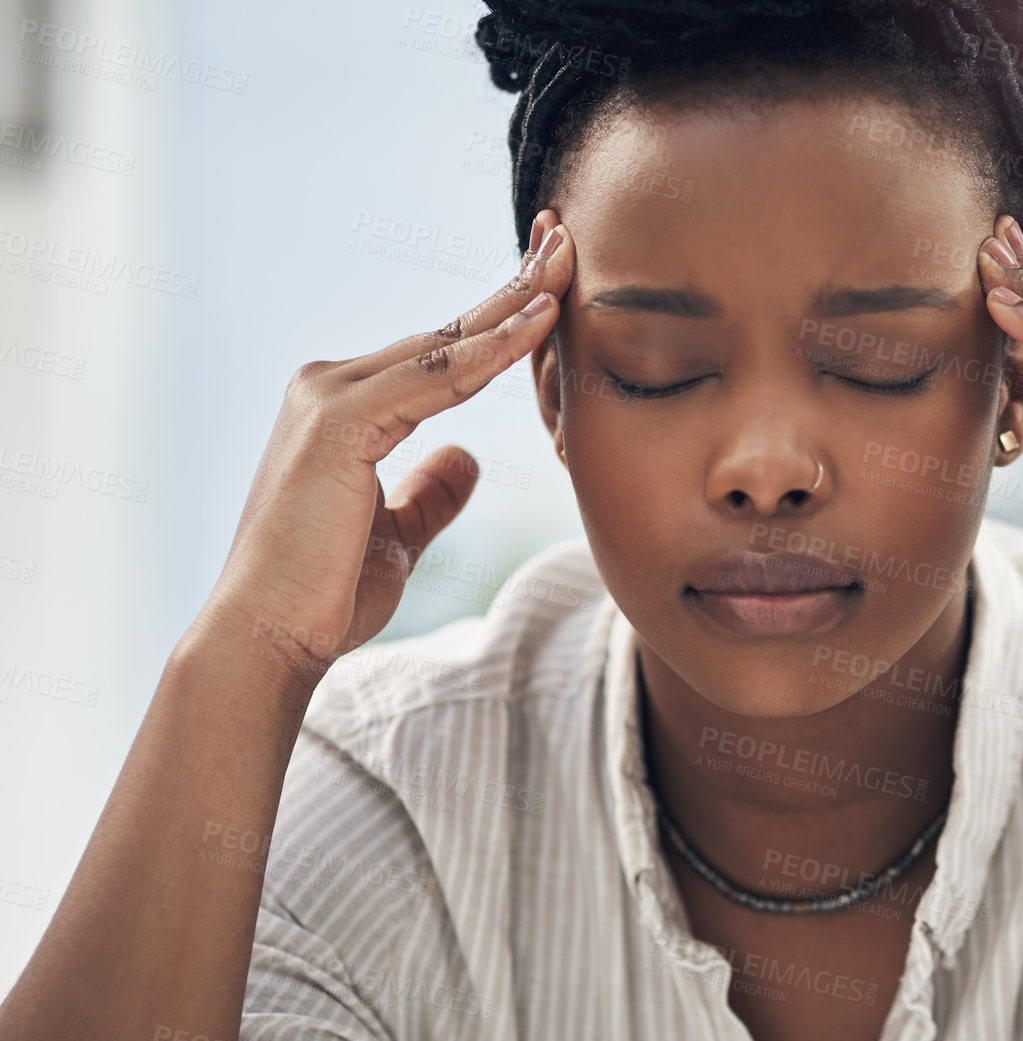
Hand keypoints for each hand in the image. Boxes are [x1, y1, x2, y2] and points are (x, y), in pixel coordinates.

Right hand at [197, 210, 574, 683]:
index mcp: (344, 408)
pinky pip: (436, 379)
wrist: (270, 636)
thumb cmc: (326, 594)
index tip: (552, 285)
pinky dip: (491, 351)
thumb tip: (467, 458)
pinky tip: (538, 323)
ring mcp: (330, 398)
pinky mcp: (338, 422)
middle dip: (511, 287)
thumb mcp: (397, 536)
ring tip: (565, 261)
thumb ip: (429, 492)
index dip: (498, 319)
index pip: (439, 354)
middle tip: (567, 239)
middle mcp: (329, 387)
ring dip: (511, 303)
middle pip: (443, 332)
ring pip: (444, 345)